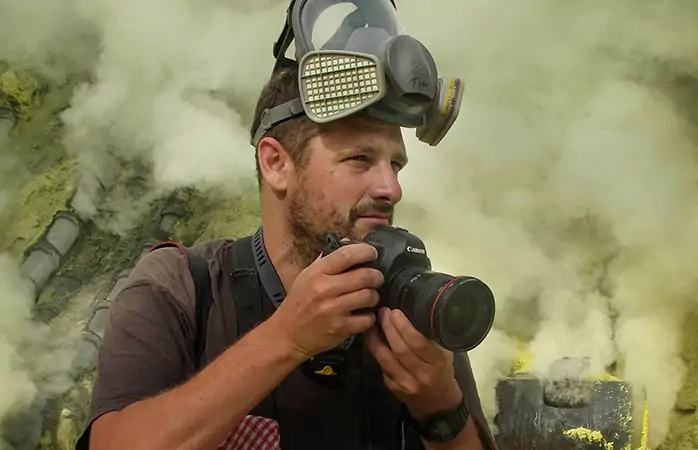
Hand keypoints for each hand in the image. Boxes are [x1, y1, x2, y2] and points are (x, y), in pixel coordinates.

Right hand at [272, 243, 382, 359]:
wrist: (287, 334)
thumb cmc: (299, 303)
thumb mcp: (307, 276)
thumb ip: (327, 259)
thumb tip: (348, 242)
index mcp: (317, 273)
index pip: (346, 255)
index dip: (365, 251)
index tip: (372, 253)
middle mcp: (325, 289)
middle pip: (365, 276)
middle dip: (376, 276)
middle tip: (376, 278)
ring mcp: (333, 310)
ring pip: (369, 296)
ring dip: (374, 296)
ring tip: (369, 297)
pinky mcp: (340, 328)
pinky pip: (367, 319)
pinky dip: (369, 317)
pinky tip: (362, 315)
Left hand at [365, 308, 462, 419]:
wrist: (438, 404)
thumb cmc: (442, 372)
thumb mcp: (444, 354)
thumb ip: (431, 338)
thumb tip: (414, 313)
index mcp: (437, 363)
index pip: (419, 344)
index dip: (405, 327)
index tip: (396, 312)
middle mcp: (421, 375)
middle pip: (400, 349)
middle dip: (389, 328)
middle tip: (383, 312)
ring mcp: (405, 384)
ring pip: (386, 358)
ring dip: (376, 339)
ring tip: (373, 323)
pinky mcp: (393, 388)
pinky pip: (382, 367)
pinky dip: (375, 351)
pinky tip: (371, 339)